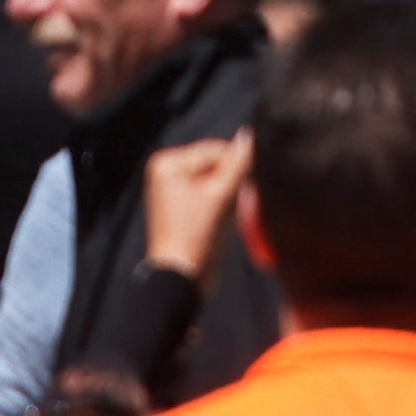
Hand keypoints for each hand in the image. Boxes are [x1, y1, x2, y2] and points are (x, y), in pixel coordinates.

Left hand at [137, 139, 254, 299]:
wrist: (182, 280)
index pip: (216, 150)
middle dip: (232, 182)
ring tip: (227, 217)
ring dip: (228, 195)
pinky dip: (221, 205)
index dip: (237, 166)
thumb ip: (239, 163)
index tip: (251, 185)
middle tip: (240, 204)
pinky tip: (222, 222)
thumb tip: (250, 135)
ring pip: (215, 181)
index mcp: (168, 163)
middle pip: (215, 165)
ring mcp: (171, 190)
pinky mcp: (180, 208)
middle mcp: (165, 172)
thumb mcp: (222, 196)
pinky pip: (209, 196)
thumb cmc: (197, 238)